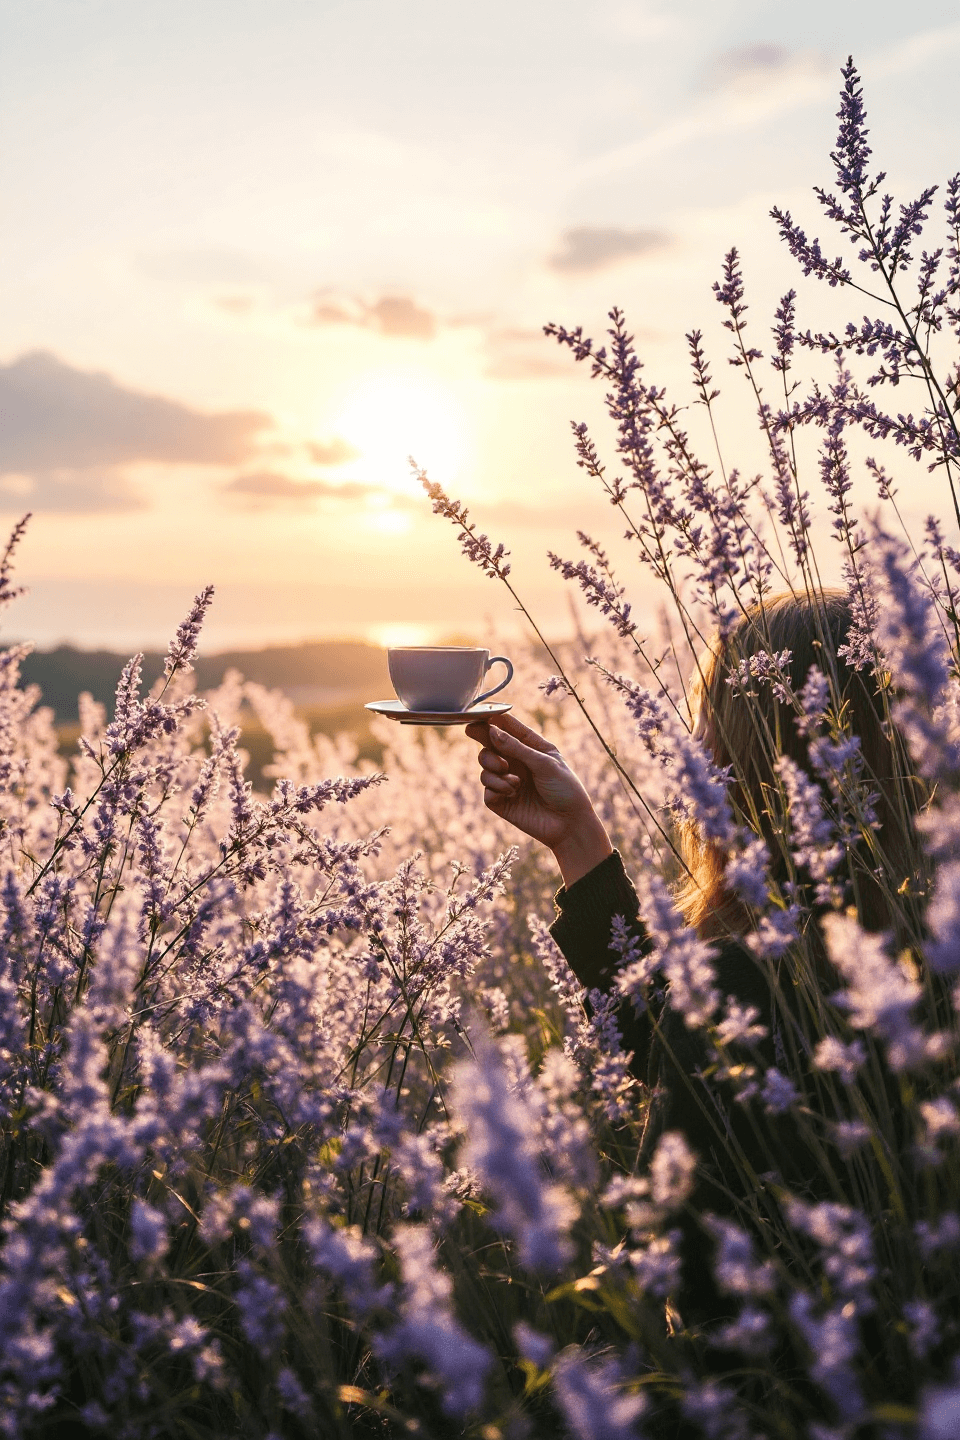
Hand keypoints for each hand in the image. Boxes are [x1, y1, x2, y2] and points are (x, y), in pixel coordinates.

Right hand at [465, 713, 612, 887]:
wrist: (569, 824)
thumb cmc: (565, 790)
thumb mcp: (544, 763)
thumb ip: (517, 747)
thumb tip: (491, 730)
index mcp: (531, 747)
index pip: (508, 727)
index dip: (492, 719)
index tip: (478, 714)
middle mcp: (517, 762)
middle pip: (489, 744)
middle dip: (482, 739)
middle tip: (473, 733)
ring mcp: (507, 781)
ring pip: (484, 765)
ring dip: (493, 767)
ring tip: (512, 779)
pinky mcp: (501, 801)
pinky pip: (487, 789)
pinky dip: (496, 787)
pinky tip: (513, 792)